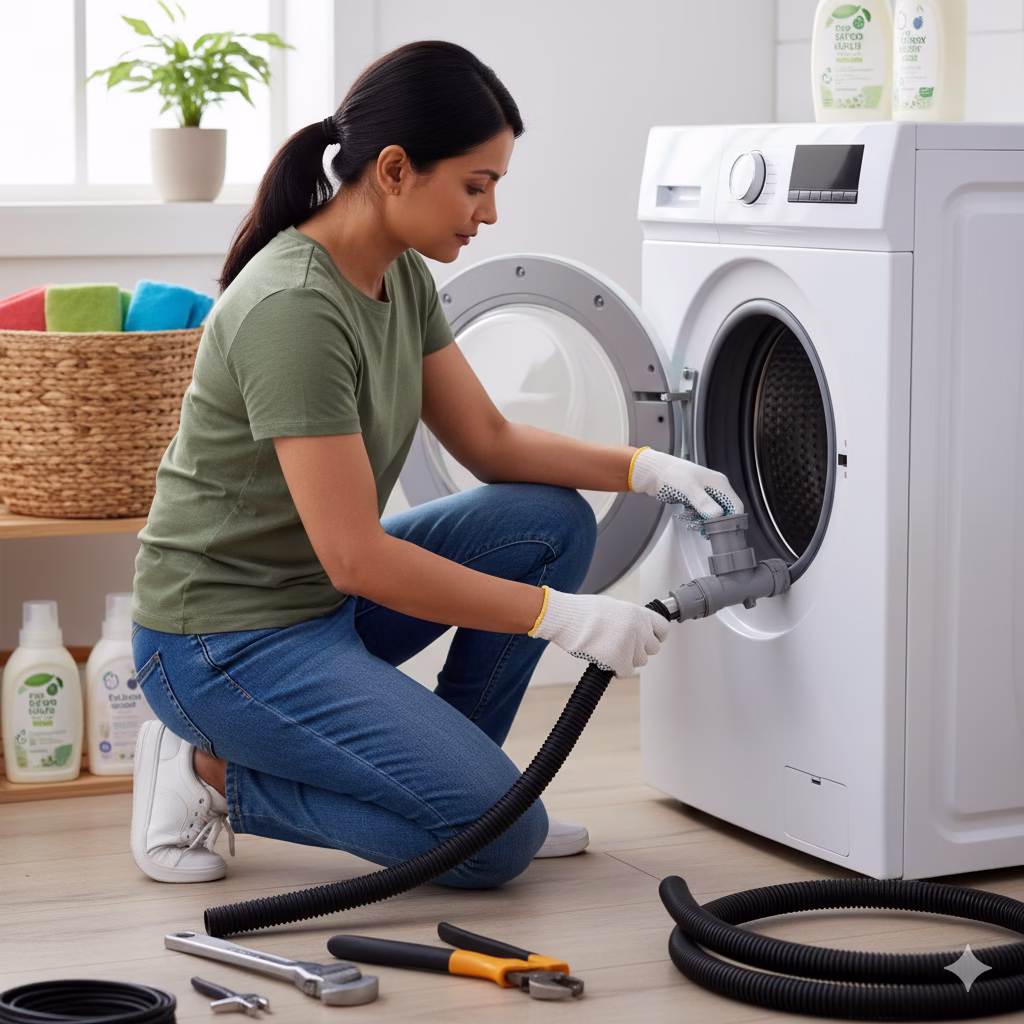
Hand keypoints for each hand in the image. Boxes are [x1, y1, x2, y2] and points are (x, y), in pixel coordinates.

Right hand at [528, 586, 669, 676]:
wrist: (566, 618)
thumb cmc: (583, 611)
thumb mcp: (614, 607)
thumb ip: (630, 618)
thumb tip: (637, 628)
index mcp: (638, 613)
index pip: (663, 629)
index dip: (656, 636)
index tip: (649, 639)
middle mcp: (638, 629)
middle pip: (652, 648)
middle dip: (639, 649)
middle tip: (623, 647)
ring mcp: (630, 645)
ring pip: (640, 661)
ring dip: (628, 660)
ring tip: (611, 652)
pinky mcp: (619, 660)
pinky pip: (626, 672)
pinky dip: (617, 670)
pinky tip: (607, 662)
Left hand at [628, 447, 742, 526]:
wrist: (653, 472)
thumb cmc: (672, 475)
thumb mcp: (689, 489)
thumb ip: (705, 503)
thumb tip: (718, 516)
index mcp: (719, 484)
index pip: (735, 505)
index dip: (731, 519)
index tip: (721, 530)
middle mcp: (715, 488)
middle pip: (725, 511)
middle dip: (716, 522)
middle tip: (705, 529)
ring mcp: (704, 493)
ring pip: (712, 513)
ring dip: (705, 521)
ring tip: (693, 523)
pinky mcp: (694, 498)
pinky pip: (701, 512)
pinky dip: (697, 517)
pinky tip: (688, 517)